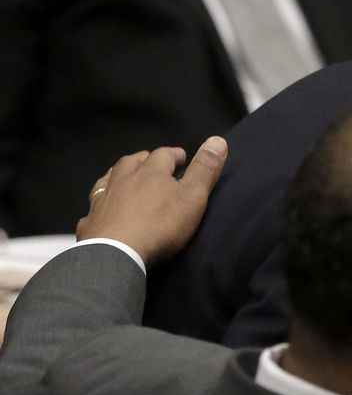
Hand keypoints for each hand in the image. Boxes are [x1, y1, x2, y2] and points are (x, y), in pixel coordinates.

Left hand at [76, 136, 227, 267]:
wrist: (117, 255)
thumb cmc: (161, 225)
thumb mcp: (193, 197)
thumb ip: (205, 170)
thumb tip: (218, 139)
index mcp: (150, 172)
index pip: (163, 155)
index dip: (174, 154)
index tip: (182, 157)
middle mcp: (123, 180)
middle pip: (132, 162)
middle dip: (144, 159)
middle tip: (151, 162)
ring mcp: (103, 200)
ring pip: (109, 179)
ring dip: (118, 174)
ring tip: (124, 177)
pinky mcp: (90, 222)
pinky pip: (94, 208)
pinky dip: (100, 205)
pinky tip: (100, 211)